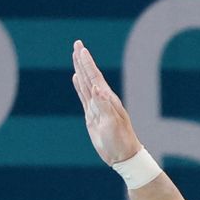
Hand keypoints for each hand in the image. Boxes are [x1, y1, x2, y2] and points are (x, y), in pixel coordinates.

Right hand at [71, 40, 141, 164]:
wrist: (123, 155)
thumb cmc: (121, 140)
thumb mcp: (112, 124)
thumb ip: (104, 106)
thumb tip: (96, 88)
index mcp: (108, 100)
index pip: (95, 77)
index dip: (87, 63)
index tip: (81, 49)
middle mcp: (102, 100)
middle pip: (89, 76)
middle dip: (83, 60)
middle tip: (77, 44)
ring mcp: (96, 107)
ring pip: (85, 84)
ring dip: (80, 69)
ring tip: (75, 56)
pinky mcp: (92, 116)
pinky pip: (83, 96)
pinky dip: (79, 86)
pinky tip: (77, 78)